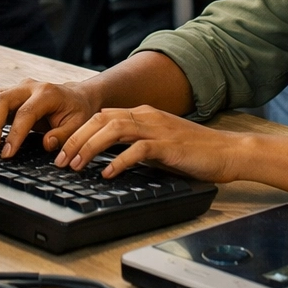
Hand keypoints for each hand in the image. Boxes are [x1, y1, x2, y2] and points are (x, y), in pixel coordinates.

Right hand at [0, 79, 99, 156]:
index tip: (7, 153)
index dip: (14, 134)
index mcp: (47, 93)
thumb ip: (64, 135)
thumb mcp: (79, 124)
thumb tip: (47, 144)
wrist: (77, 96)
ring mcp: (16, 89)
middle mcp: (28, 87)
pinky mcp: (8, 95)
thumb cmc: (77, 110)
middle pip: (1, 100)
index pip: (25, 113)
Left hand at [55, 106, 246, 183]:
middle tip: (59, 159)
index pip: (101, 116)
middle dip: (76, 138)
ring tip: (74, 165)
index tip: (62, 149)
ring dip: (89, 147)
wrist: (228, 152)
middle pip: (101, 119)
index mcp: (143, 114)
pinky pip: (137, 149)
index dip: (78, 131)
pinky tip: (106, 173)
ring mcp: (158, 128)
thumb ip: (135, 146)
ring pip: (114, 129)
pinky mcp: (168, 144)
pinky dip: (118, 160)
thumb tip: (106, 158)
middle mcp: (147, 116)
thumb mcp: (158, 145)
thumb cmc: (194, 152)